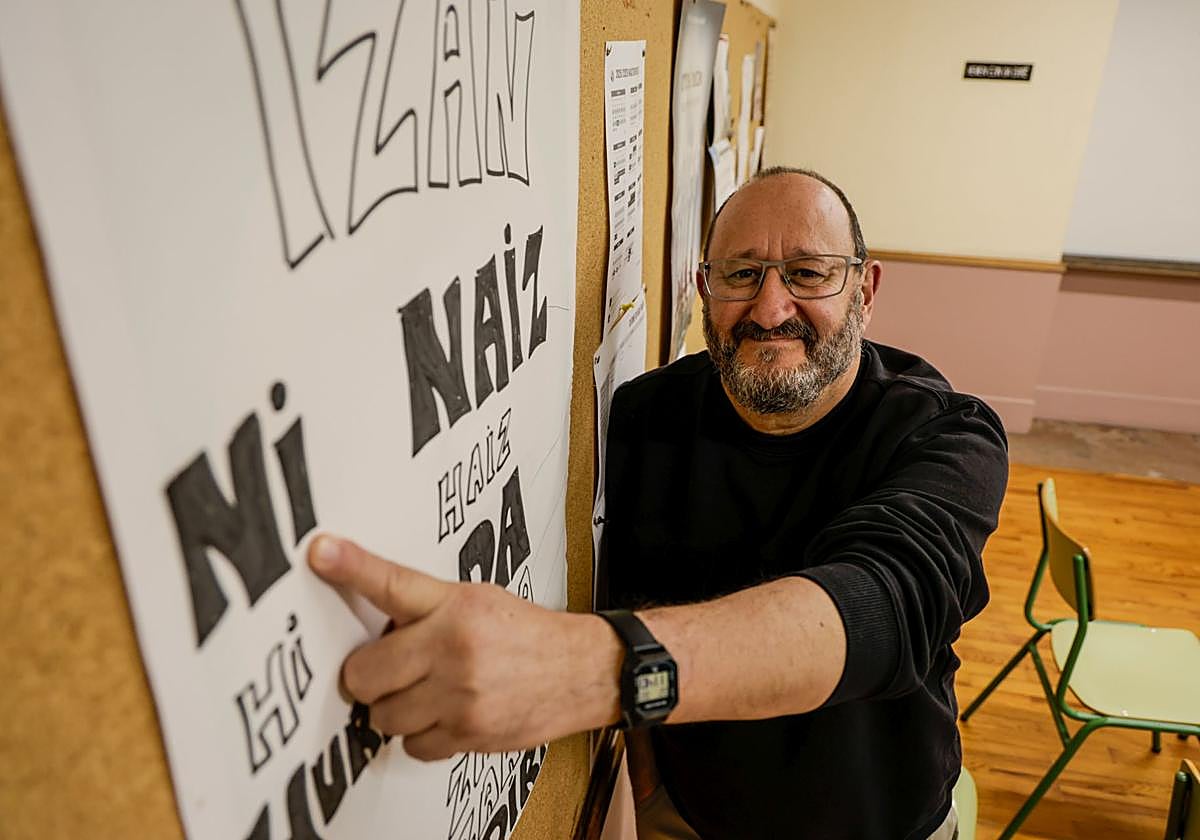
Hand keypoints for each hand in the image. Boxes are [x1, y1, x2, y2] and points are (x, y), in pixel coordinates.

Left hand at [308, 535, 620, 760]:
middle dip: (370, 674)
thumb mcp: (474, 598)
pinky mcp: (469, 735)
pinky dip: (420, 735)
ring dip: (395, 707)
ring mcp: (461, 698)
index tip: (321, 553)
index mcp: (456, 608)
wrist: (579, 669)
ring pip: (383, 717)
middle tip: (391, 666)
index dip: (351, 566)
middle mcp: (455, 651)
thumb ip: (420, 605)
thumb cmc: (524, 632)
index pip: (391, 585)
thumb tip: (367, 615)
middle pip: (364, 676)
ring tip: (423, 689)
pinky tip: (442, 712)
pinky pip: (413, 746)